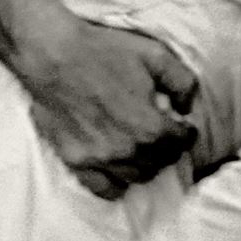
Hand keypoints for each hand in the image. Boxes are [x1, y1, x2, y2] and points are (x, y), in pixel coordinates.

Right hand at [0, 0, 196, 199]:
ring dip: (145, 165)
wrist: (52, 54)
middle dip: (167, 149)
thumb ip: (182, 82)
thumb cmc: (102, 51)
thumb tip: (187, 107)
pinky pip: (104, 189)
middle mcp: (127, 150)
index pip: (181, 142)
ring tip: (142, 150)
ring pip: (136, 177)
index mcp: (150, 126)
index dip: (186, 133)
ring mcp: (100, 159)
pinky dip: (116, 183)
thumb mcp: (155, 55)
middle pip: (160, 162)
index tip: (184, 127)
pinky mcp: (76, 161)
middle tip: (163, 136)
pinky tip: (119, 170)